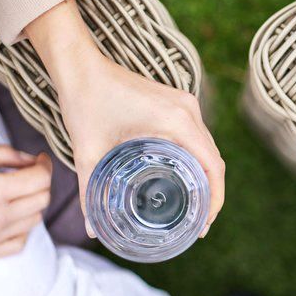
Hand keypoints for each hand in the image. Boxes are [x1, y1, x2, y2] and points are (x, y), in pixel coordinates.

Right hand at [0, 144, 51, 258]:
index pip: (40, 180)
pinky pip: (20, 242)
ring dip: (32, 203)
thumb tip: (29, 159)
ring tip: (14, 192)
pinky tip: (8, 215)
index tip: (40, 159)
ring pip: (35, 220)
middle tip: (28, 173)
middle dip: (41, 182)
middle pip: (42, 199)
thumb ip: (0, 153)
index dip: (45, 165)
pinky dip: (22, 227)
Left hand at [25, 0, 224, 237]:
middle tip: (198, 223)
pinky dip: (197, 157)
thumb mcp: (88, 153)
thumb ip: (91, 192)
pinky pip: (197, 134)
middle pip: (215, 158)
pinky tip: (184, 176)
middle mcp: (188, 110)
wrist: (80, 66)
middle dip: (212, 192)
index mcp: (176, 121)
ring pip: (207, 146)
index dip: (215, 199)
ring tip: (195, 205)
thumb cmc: (85, 103)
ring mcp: (185, 103)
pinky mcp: (177, 102)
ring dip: (206, 174)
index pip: (213, 165)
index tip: (205, 224)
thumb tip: (94, 229)